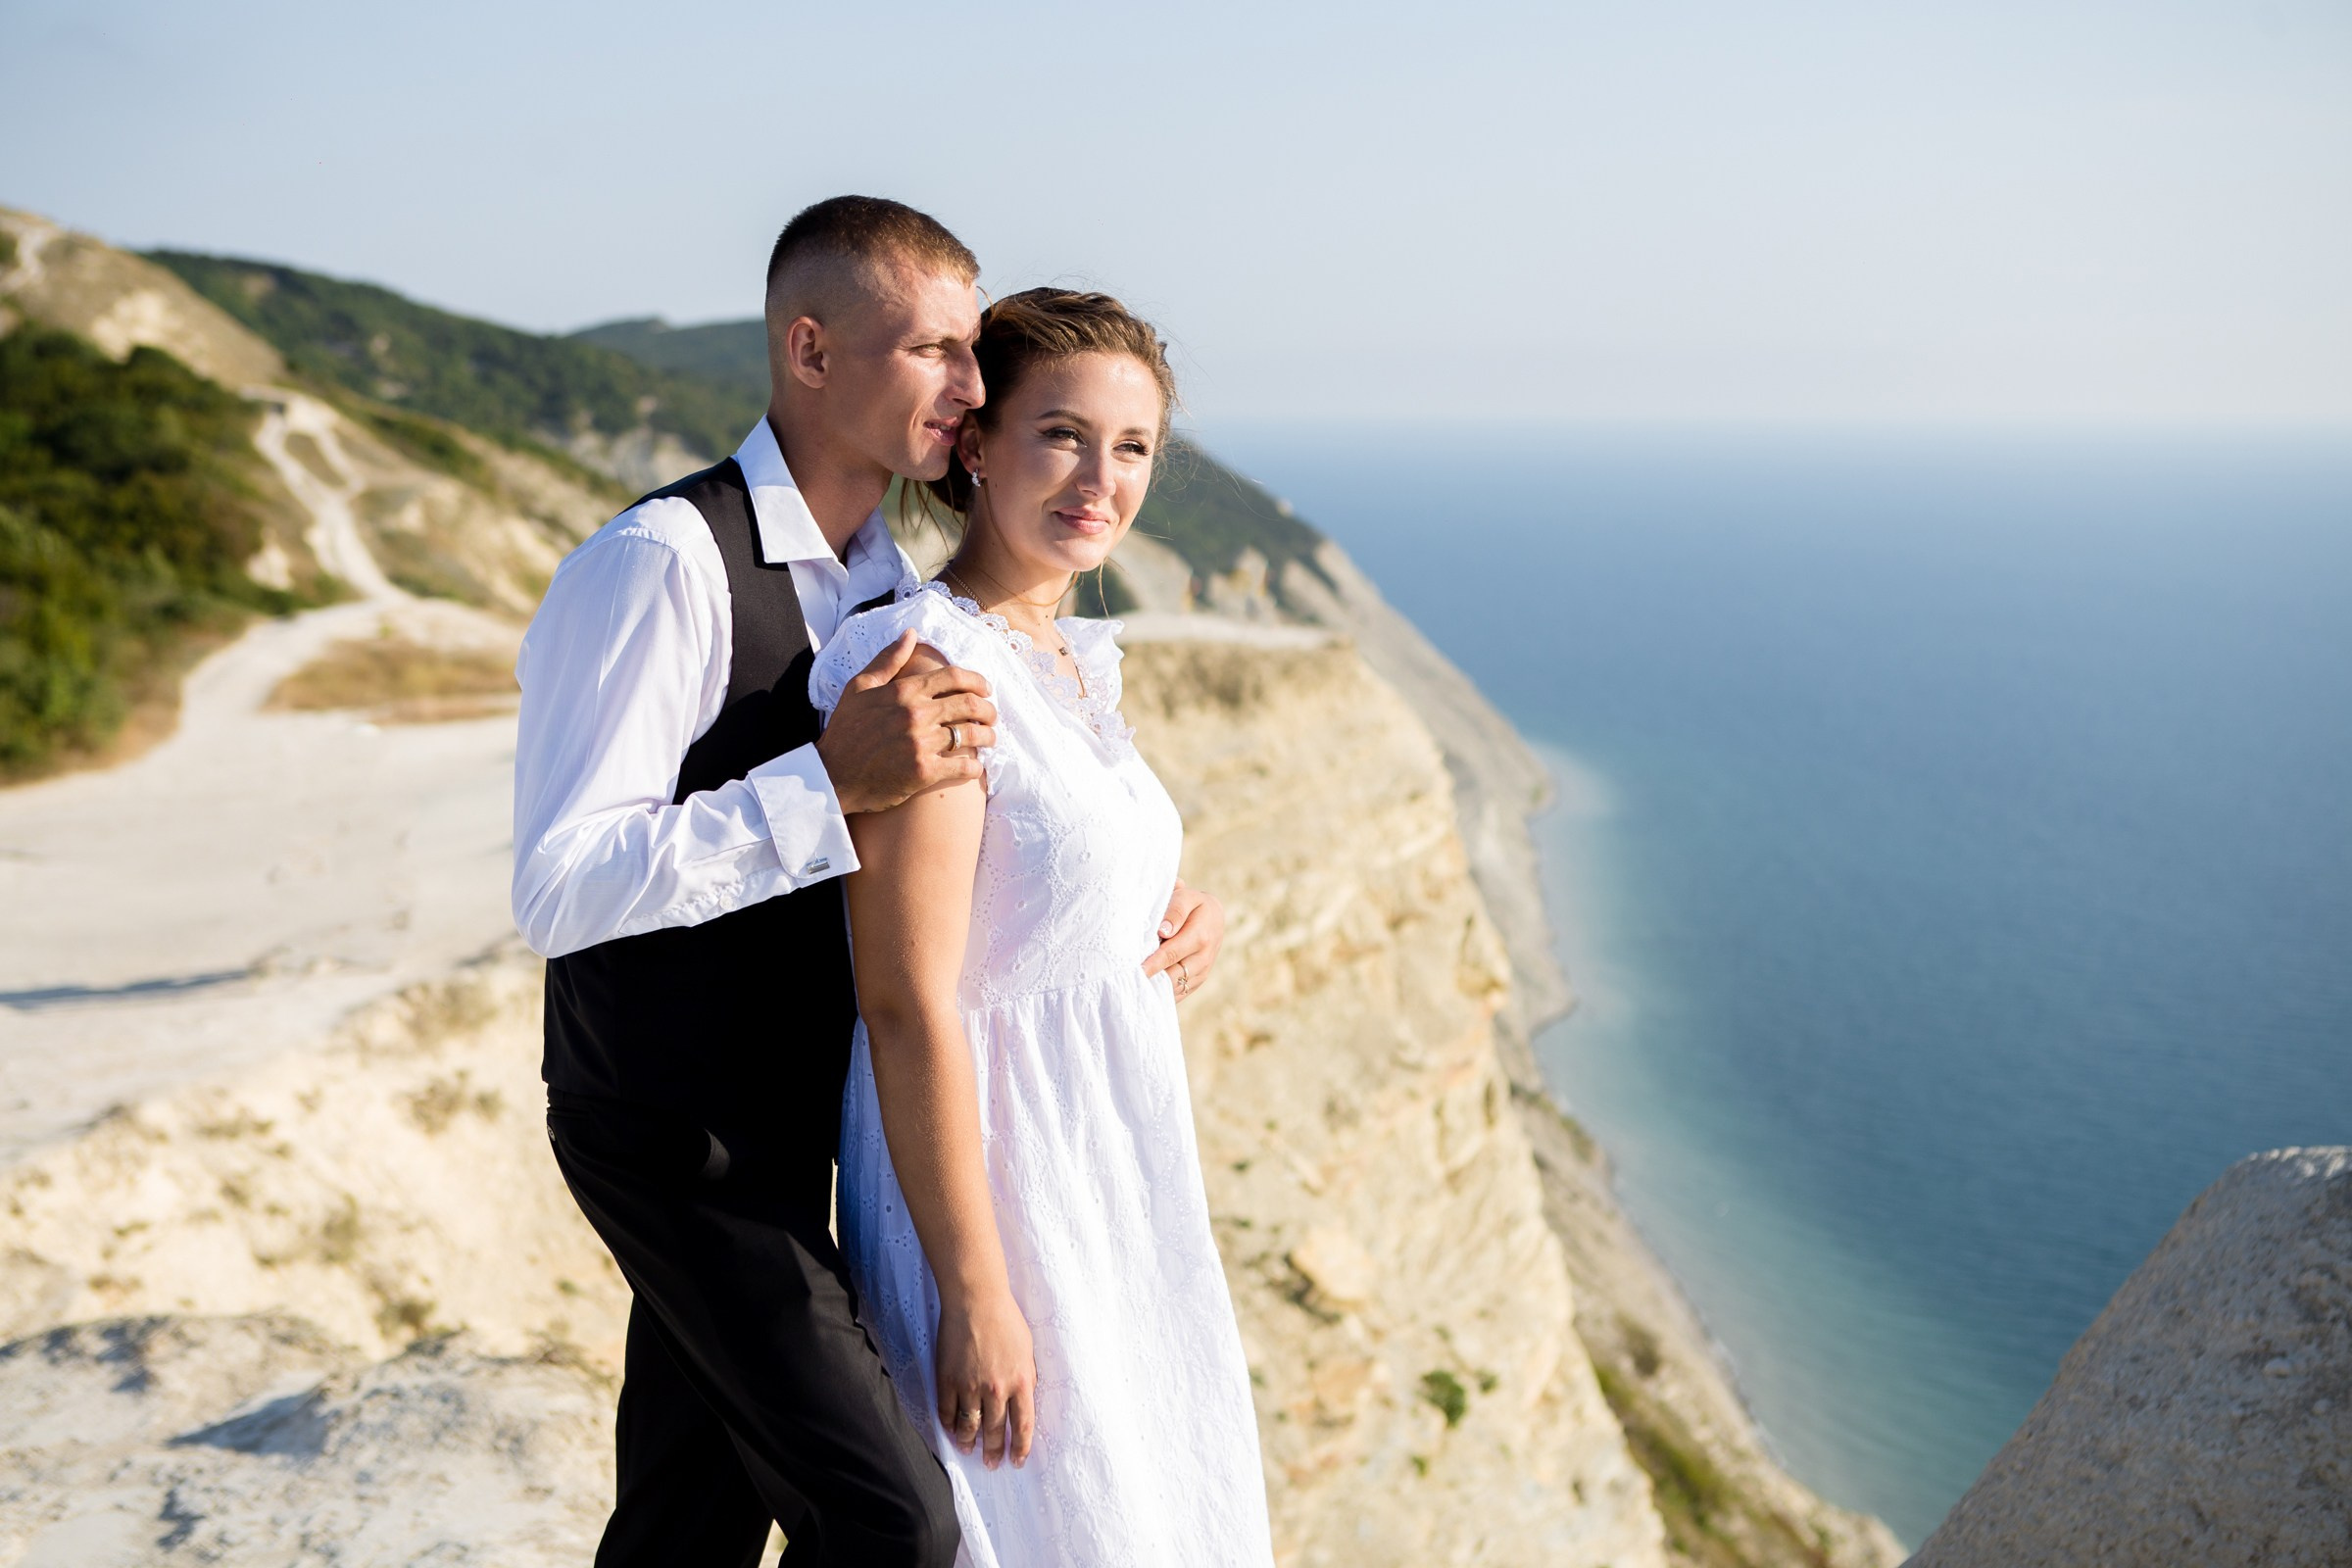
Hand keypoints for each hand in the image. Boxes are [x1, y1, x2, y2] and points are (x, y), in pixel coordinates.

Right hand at [818, 632, 996, 814]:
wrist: (832, 775)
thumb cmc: (845, 730)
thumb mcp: (859, 687)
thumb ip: (888, 659)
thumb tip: (911, 634)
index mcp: (904, 691)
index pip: (954, 677)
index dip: (977, 681)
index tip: (985, 689)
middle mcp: (916, 714)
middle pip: (969, 704)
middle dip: (988, 709)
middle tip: (991, 715)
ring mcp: (922, 744)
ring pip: (971, 735)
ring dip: (988, 737)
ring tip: (989, 739)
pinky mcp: (924, 772)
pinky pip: (963, 767)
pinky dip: (975, 767)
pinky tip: (975, 767)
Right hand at [935, 1288, 1035, 1469]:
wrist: (976, 1300)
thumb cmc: (1006, 1319)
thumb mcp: (1027, 1350)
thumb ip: (1026, 1377)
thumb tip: (1024, 1399)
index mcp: (1021, 1382)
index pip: (1024, 1425)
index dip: (1021, 1447)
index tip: (1018, 1461)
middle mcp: (996, 1389)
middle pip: (996, 1431)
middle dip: (994, 1451)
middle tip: (992, 1464)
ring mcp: (970, 1386)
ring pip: (970, 1426)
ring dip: (969, 1442)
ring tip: (969, 1450)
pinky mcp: (948, 1379)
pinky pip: (947, 1411)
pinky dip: (949, 1425)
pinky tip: (952, 1431)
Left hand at [1142, 880, 1223, 999]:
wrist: (1215, 918)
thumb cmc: (1194, 905)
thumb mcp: (1187, 898)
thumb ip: (1175, 911)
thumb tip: (1163, 931)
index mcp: (1200, 937)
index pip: (1171, 954)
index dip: (1152, 964)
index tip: (1136, 971)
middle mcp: (1203, 958)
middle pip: (1173, 976)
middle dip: (1151, 979)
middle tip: (1128, 980)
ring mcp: (1202, 972)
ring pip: (1175, 988)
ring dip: (1156, 987)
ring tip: (1134, 986)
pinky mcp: (1198, 980)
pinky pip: (1179, 992)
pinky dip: (1163, 992)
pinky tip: (1146, 988)